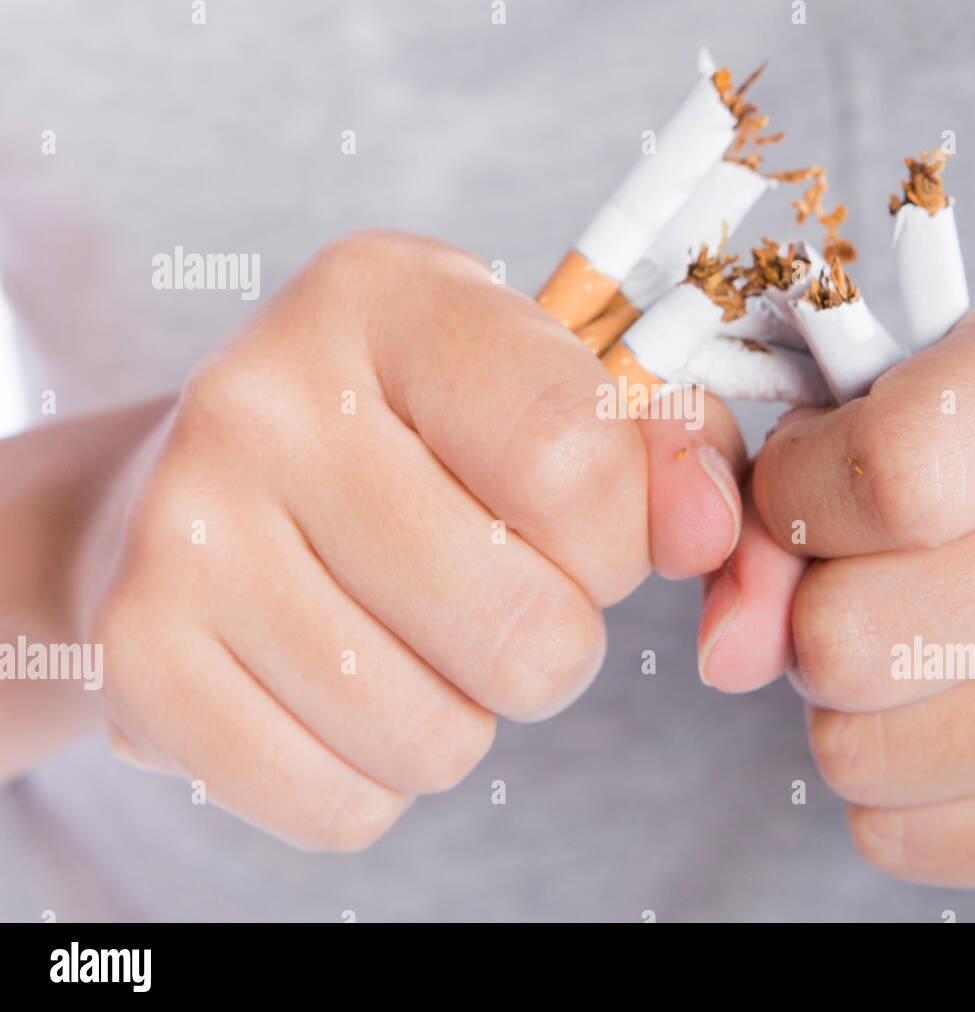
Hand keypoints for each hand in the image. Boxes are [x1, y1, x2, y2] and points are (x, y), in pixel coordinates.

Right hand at [74, 231, 744, 849]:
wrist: (175, 491)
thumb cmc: (398, 443)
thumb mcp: (535, 389)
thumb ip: (659, 446)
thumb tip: (709, 528)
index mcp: (391, 299)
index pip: (580, 462)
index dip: (619, 537)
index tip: (581, 530)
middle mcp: (268, 396)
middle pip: (529, 626)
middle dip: (551, 643)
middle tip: (495, 594)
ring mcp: (186, 528)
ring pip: (439, 739)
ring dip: (460, 715)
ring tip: (407, 636)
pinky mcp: (136, 656)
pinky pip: (342, 806)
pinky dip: (374, 779)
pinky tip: (340, 690)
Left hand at [700, 296, 974, 887]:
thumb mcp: (892, 414)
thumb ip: (776, 503)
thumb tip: (727, 652)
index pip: (892, 470)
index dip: (797, 498)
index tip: (805, 495)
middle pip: (855, 634)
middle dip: (811, 618)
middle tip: (862, 585)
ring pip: (864, 749)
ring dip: (844, 708)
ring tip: (912, 646)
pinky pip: (907, 833)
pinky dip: (888, 788)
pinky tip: (942, 717)